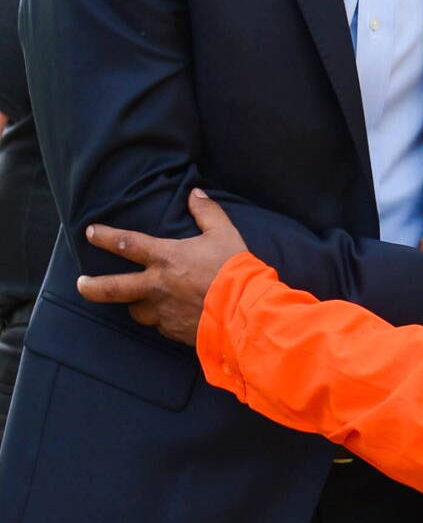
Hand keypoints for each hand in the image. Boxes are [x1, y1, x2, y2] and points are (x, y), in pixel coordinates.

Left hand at [76, 190, 247, 344]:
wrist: (242, 308)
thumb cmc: (232, 268)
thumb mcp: (224, 233)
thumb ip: (207, 212)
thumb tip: (195, 193)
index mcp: (165, 258)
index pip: (126, 243)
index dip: (105, 236)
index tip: (89, 232)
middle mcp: (155, 285)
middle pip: (111, 288)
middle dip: (91, 286)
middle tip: (81, 284)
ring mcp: (161, 311)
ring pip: (136, 310)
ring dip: (138, 304)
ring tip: (143, 302)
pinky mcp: (171, 329)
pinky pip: (160, 324)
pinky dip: (163, 319)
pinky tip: (174, 316)